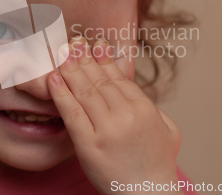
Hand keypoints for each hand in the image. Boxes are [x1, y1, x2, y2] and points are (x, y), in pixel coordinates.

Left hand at [47, 36, 182, 194]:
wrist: (148, 194)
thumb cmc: (158, 164)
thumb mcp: (168, 130)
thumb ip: (153, 107)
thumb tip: (136, 90)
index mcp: (144, 108)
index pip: (118, 77)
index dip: (103, 59)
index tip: (94, 44)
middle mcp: (126, 115)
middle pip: (99, 80)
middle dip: (84, 58)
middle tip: (72, 42)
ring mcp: (107, 129)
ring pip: (85, 91)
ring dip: (70, 69)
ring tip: (60, 53)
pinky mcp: (89, 145)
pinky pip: (72, 113)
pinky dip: (61, 94)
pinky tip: (53, 79)